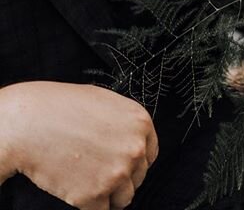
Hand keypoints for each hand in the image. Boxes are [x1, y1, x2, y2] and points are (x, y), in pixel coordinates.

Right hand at [0, 81, 157, 209]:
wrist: (32, 123)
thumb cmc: (63, 108)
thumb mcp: (106, 103)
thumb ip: (124, 124)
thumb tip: (130, 140)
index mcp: (140, 122)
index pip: (150, 155)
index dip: (135, 161)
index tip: (123, 164)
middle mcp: (135, 148)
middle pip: (139, 177)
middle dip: (121, 177)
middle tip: (98, 169)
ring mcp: (116, 173)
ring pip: (124, 198)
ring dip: (108, 194)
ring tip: (88, 179)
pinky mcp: (94, 195)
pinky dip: (89, 204)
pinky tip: (76, 187)